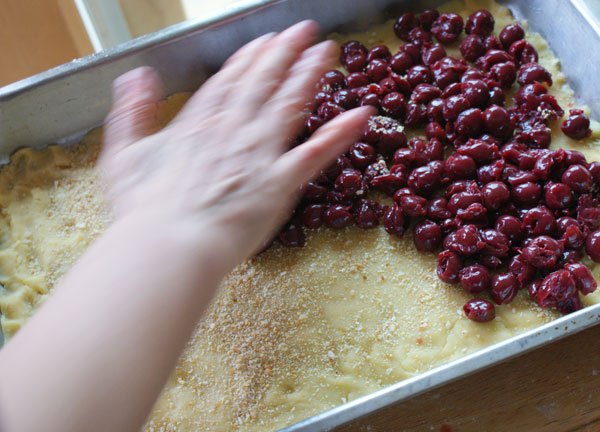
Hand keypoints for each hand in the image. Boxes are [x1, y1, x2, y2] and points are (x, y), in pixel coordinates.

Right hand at [100, 20, 372, 273]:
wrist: (168, 246)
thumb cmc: (143, 211)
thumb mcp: (123, 156)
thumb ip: (131, 113)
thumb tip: (136, 77)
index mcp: (198, 124)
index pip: (228, 82)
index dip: (249, 60)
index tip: (264, 42)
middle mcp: (233, 129)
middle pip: (263, 82)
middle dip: (284, 53)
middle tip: (303, 31)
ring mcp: (259, 154)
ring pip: (290, 104)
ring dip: (310, 75)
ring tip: (328, 52)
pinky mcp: (281, 182)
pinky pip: (316, 152)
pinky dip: (341, 132)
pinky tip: (361, 114)